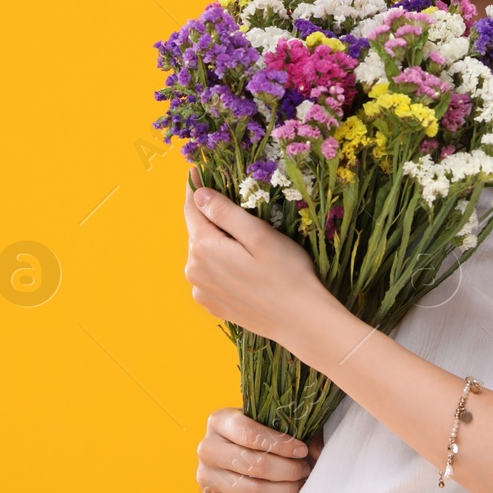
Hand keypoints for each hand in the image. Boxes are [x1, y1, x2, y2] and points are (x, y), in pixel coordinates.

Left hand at [182, 164, 326, 347]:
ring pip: (204, 254)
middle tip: (236, 207)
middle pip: (198, 232)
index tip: (195, 171)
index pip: (192, 209)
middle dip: (211, 217)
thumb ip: (225, 212)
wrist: (301, 321)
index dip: (195, 188)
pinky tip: (243, 267)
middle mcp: (194, 270)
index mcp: (204, 248)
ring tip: (245, 242)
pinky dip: (221, 265)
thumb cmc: (287, 273)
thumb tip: (199, 194)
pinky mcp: (212, 304)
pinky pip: (210, 275)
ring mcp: (202, 291)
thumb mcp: (259, 235)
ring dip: (217, 242)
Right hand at [196, 407, 325, 492]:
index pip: (251, 434)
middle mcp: (206, 448)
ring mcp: (205, 476)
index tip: (302, 450)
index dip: (281, 444)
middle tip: (304, 470)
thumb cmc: (256, 434)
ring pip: (251, 490)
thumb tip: (313, 452)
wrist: (233, 451)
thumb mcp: (268, 422)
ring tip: (297, 485)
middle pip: (253, 464)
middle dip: (286, 470)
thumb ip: (293, 430)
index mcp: (218, 421)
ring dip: (282, 491)